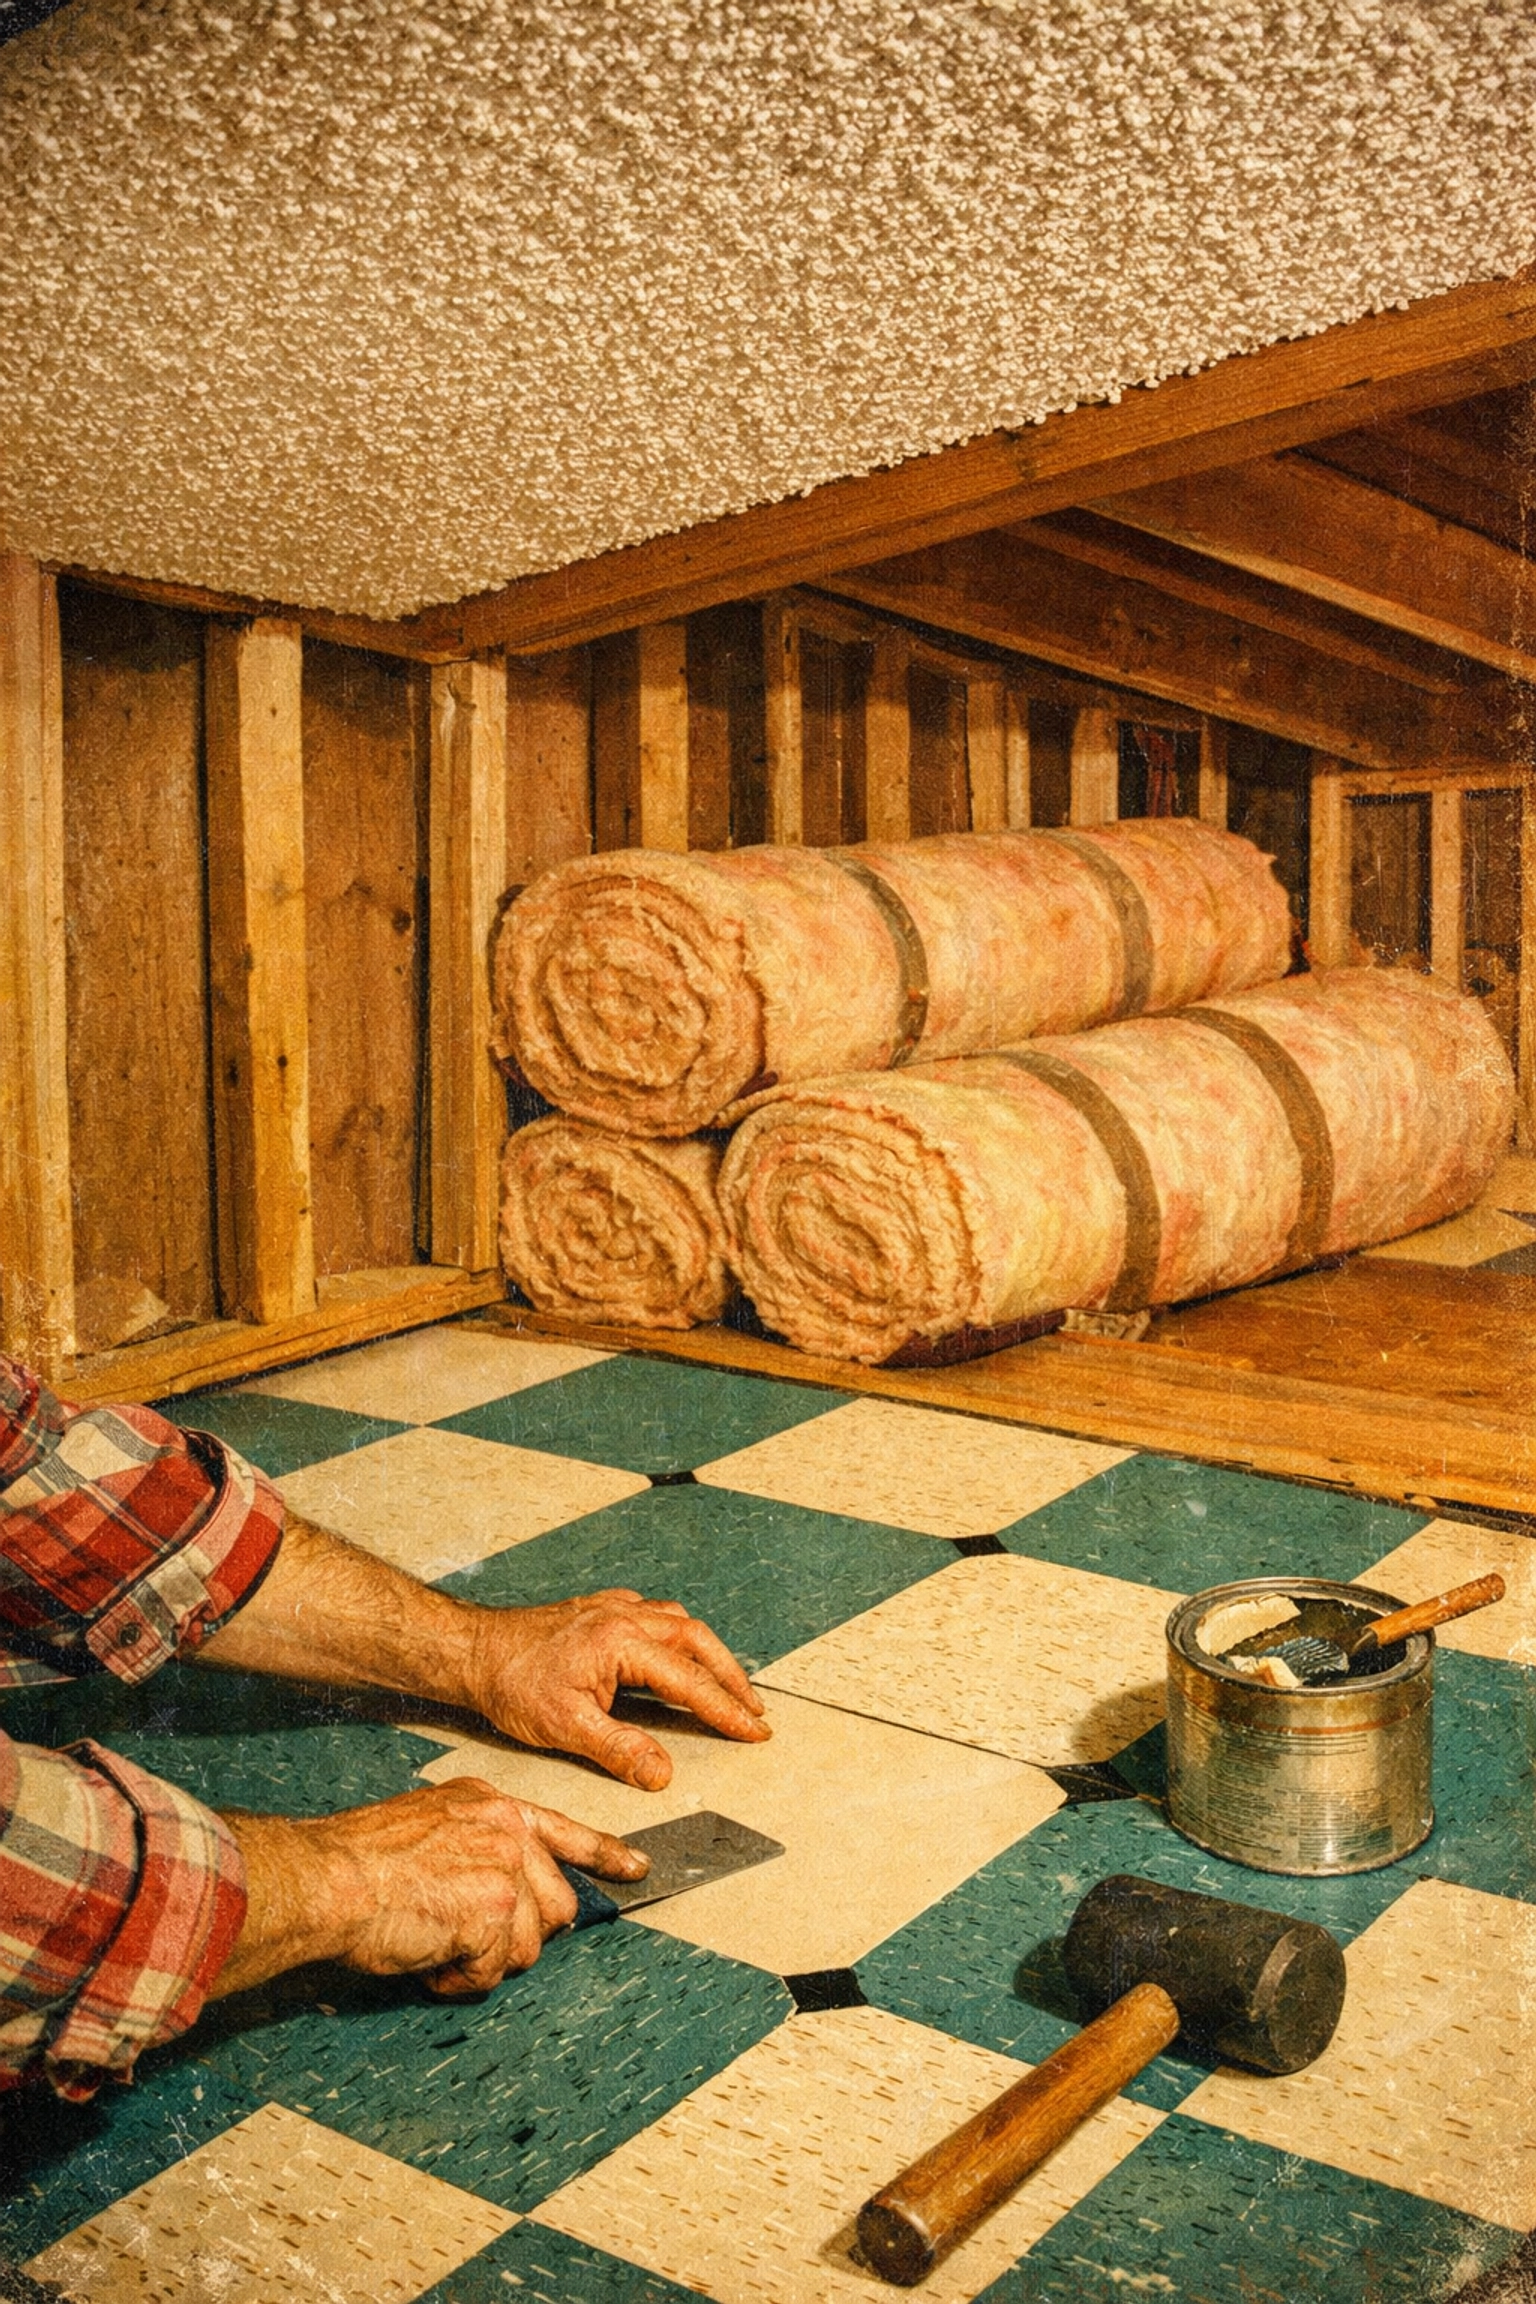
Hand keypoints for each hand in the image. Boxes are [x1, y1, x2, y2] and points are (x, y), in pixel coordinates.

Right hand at [216, 1779, 646, 1999]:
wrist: (328, 1878)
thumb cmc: (356, 1862)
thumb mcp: (427, 1829)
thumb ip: (473, 1850)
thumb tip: (503, 1898)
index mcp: (489, 1804)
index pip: (564, 1829)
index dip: (605, 1855)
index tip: (638, 1869)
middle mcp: (506, 1829)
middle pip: (556, 1903)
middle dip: (519, 1936)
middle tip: (469, 1942)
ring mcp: (505, 1868)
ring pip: (529, 1943)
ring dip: (483, 1961)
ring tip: (435, 1945)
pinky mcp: (494, 1911)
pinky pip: (494, 1970)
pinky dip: (459, 1978)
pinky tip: (427, 1958)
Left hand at [464, 1588, 770, 1789]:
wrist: (474, 1649)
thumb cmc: (511, 1681)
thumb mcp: (565, 1727)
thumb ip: (620, 1749)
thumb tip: (662, 1773)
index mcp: (622, 1642)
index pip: (689, 1680)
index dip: (726, 1709)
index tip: (754, 1730)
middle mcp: (625, 1617)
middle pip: (698, 1640)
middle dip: (732, 1677)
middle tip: (755, 1710)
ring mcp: (614, 1609)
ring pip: (681, 1623)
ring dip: (710, 1654)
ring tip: (729, 1685)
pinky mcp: (603, 1610)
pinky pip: (657, 1615)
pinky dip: (681, 1636)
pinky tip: (679, 1652)